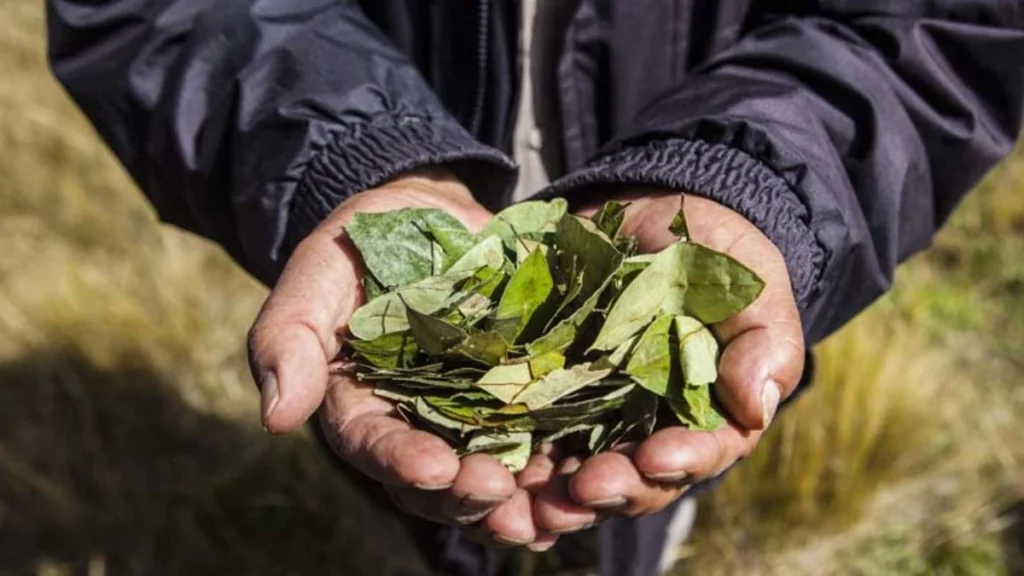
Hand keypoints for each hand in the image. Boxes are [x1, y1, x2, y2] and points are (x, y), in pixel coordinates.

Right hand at [247, 169, 541, 544]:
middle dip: (465, 494)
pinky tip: (585, 481)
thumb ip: (289, 335)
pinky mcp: (523, 397)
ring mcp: (473, 416)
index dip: (402, 462)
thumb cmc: (362, 244)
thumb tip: (275, 417)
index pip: (374, 444)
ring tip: (548, 510)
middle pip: (437, 481)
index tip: (432, 468)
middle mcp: (417, 424)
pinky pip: (543, 442)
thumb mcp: (318, 272)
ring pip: (492, 477)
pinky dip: (562, 468)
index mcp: (360, 405)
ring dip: (520, 502)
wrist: (428, 216)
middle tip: (496, 492)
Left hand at [523, 191, 804, 532]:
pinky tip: (494, 472)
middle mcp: (649, 429)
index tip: (655, 458)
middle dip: (611, 488)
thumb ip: (763, 342)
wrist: (648, 219)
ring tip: (536, 500)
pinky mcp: (547, 392)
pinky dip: (512, 460)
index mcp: (707, 415)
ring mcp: (594, 415)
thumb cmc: (714, 258)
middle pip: (633, 479)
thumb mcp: (750, 286)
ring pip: (577, 472)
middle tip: (585, 488)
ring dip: (557, 494)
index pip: (700, 452)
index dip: (680, 462)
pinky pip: (527, 436)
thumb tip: (756, 405)